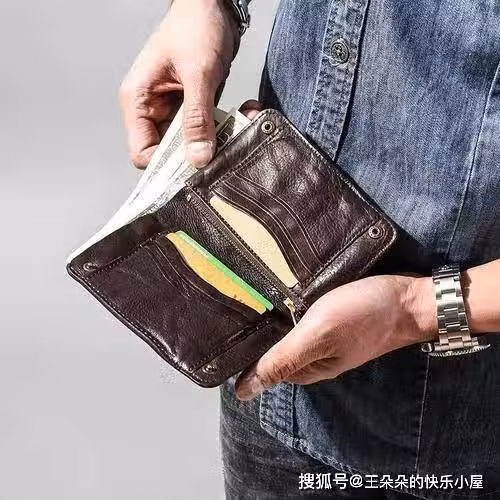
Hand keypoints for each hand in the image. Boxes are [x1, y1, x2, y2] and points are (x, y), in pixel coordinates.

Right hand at [119, 0, 239, 168]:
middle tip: (220, 150)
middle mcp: (152, 109)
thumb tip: (197, 157)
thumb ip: (197, 119)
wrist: (214, 6)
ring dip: (213, 141)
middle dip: (195, 154)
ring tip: (235, 129)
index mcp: (138, 101)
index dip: (166, 165)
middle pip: (167, 153)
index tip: (194, 165)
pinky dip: (222, 129)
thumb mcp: (198, 74)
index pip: (142, 152)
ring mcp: (172, 110)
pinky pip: (204, 130)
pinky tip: (240, 117)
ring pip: (189, 144)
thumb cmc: (195, 26)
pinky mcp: (191, 108)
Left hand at [235, 275, 436, 399]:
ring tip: (257, 297)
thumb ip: (282, 360)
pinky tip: (286, 295)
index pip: (265, 366)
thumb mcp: (318, 335)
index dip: (246, 352)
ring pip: (292, 335)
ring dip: (276, 321)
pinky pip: (307, 322)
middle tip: (239, 305)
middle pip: (278, 352)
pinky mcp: (337, 323)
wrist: (411, 299)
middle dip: (259, 335)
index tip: (225, 330)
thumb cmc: (365, 315)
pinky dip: (294, 311)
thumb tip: (243, 392)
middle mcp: (317, 357)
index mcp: (309, 367)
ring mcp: (329, 341)